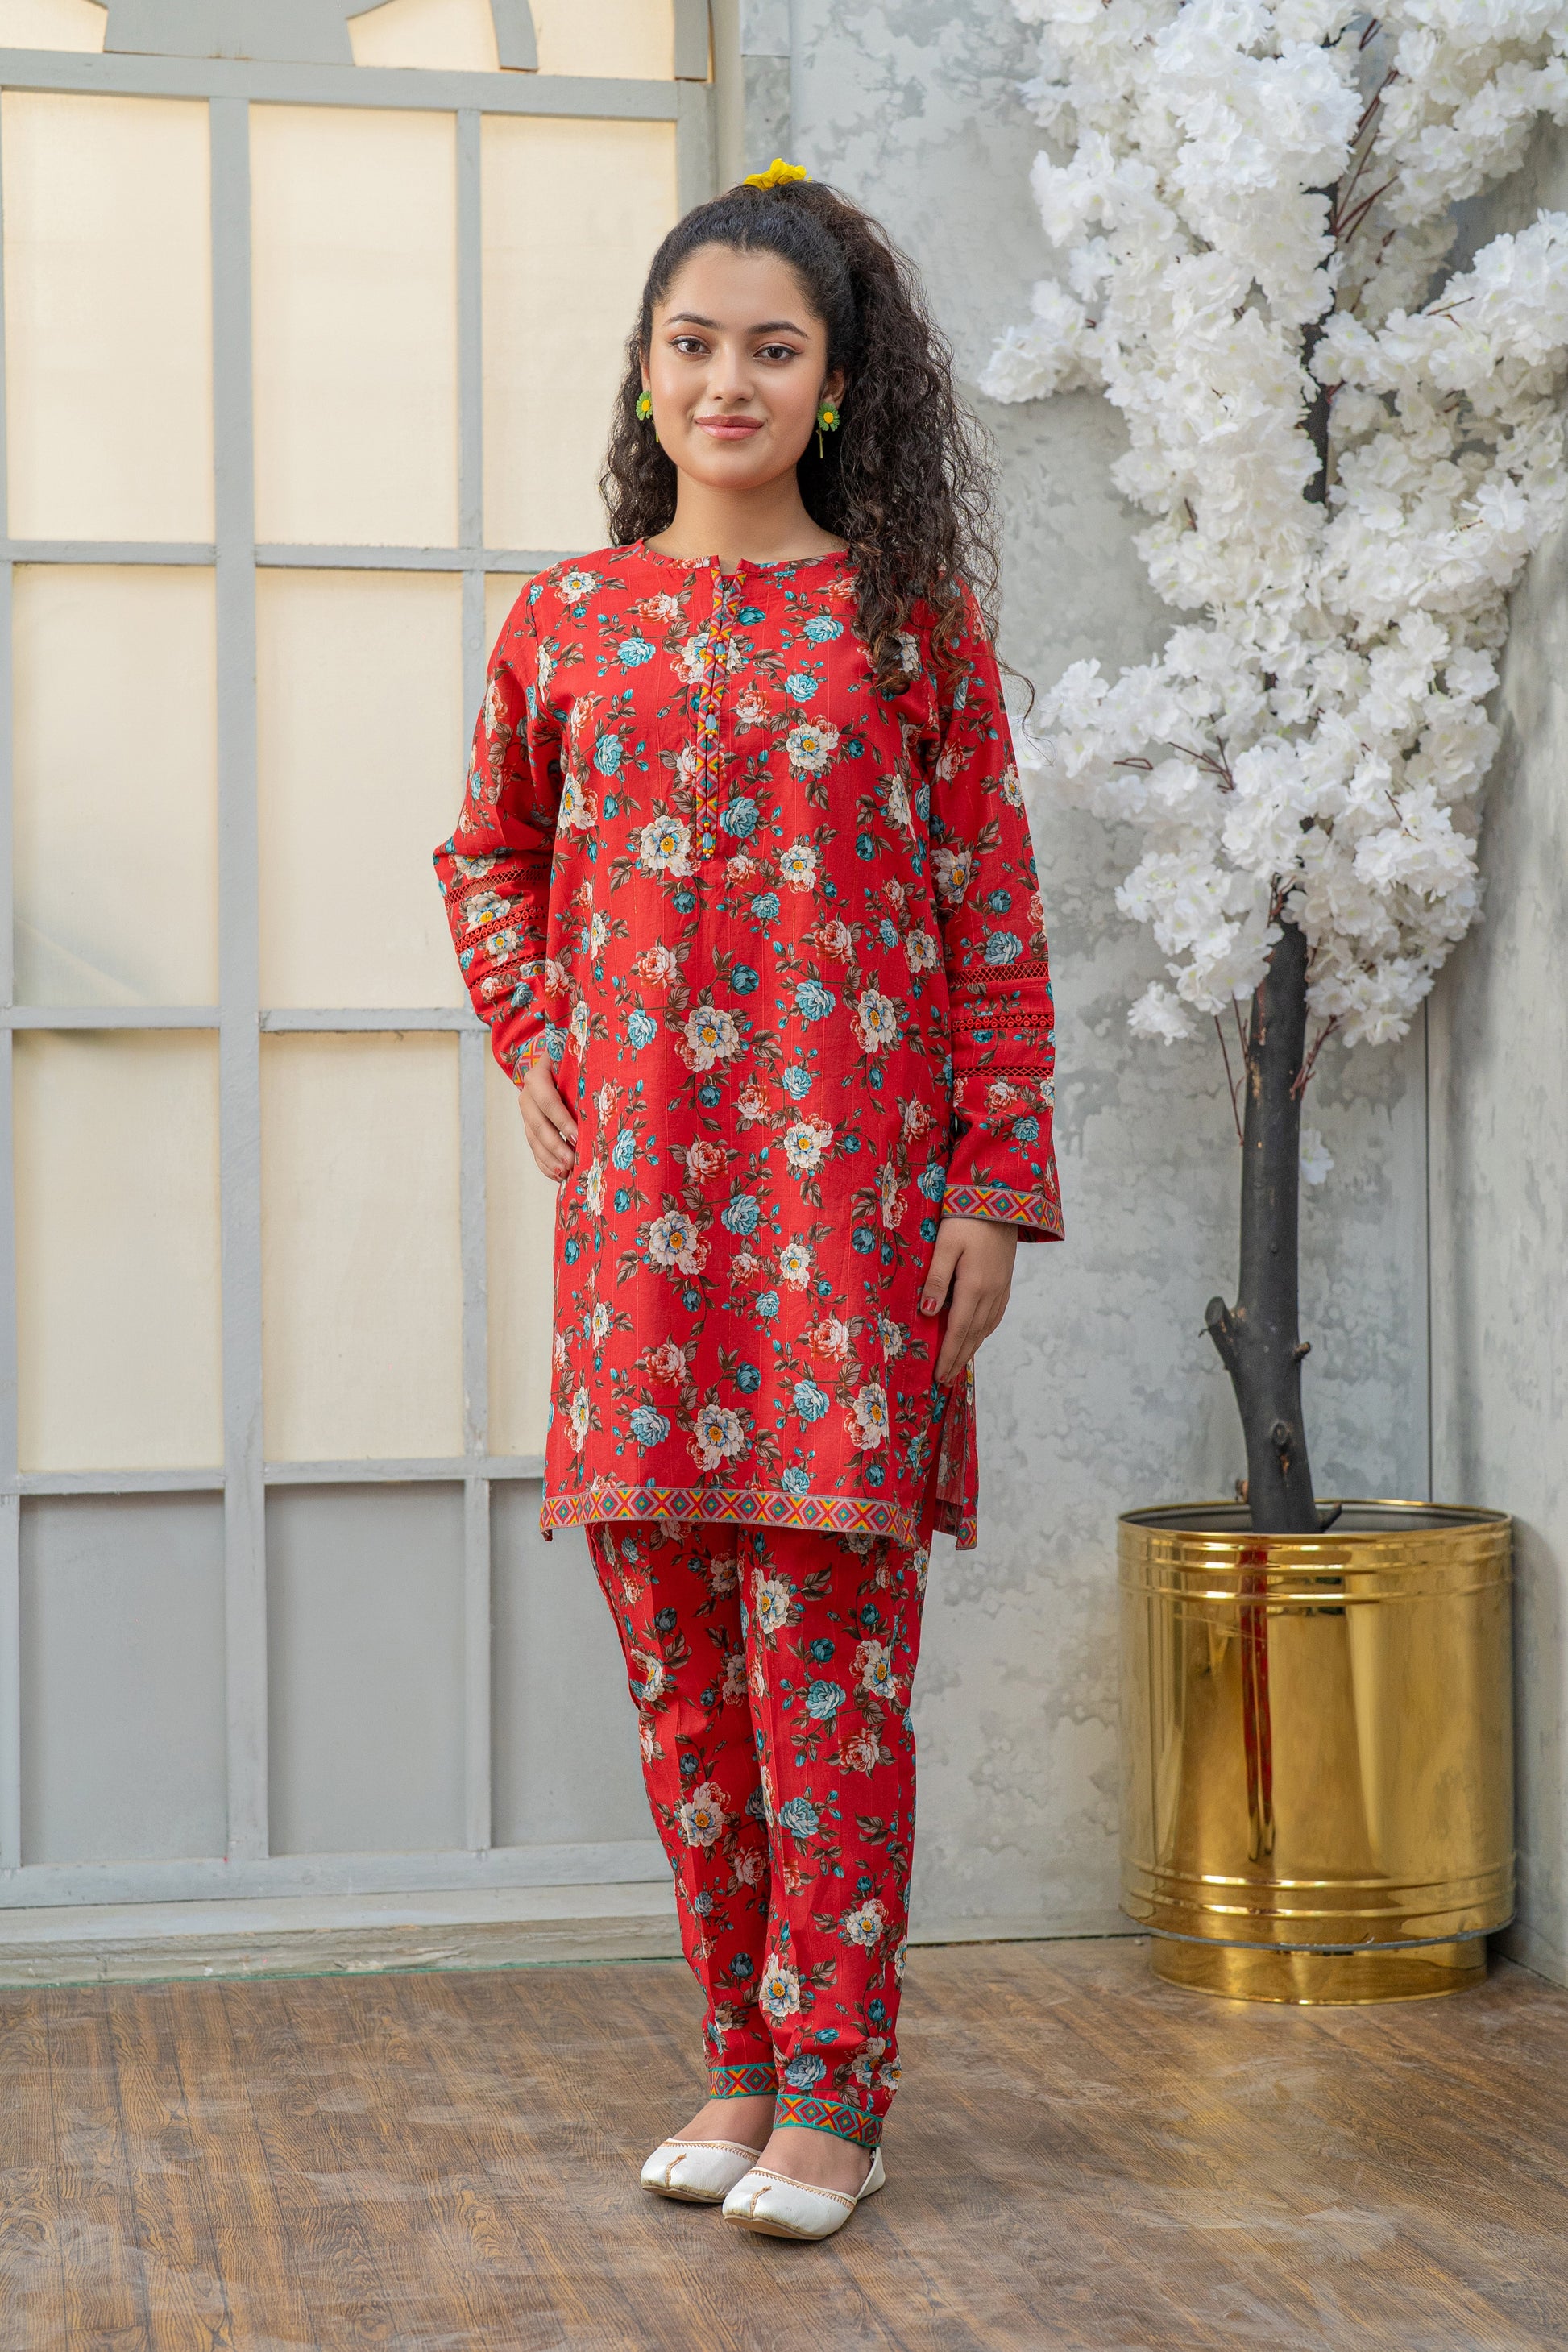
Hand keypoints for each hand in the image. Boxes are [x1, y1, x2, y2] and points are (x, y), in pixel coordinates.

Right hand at [520, 1053, 576, 1180]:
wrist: (553, 1064)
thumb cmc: (572, 1064)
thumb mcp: (573, 1063)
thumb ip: (582, 1073)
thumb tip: (606, 1095)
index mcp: (536, 1077)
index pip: (548, 1101)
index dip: (562, 1121)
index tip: (578, 1137)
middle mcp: (527, 1097)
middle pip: (539, 1125)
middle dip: (556, 1146)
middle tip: (572, 1162)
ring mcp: (526, 1114)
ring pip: (534, 1140)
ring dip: (550, 1159)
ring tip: (566, 1173)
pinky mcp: (529, 1128)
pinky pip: (534, 1149)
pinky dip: (545, 1164)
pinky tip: (558, 1175)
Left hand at [920, 1216, 1017, 1384]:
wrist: (1002, 1199)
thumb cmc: (966, 1219)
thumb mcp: (945, 1245)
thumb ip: (936, 1278)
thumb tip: (928, 1312)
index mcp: (974, 1286)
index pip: (958, 1330)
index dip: (948, 1355)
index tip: (938, 1375)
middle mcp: (991, 1293)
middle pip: (973, 1335)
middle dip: (958, 1359)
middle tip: (945, 1380)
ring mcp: (1001, 1288)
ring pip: (985, 1328)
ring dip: (971, 1349)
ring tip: (958, 1365)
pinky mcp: (1005, 1281)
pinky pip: (995, 1316)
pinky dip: (984, 1332)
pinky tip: (977, 1336)